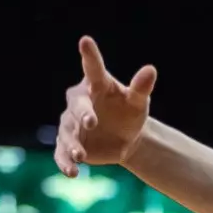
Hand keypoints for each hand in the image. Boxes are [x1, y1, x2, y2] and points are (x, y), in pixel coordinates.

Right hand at [54, 36, 157, 176]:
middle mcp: (79, 102)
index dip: (90, 55)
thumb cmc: (130, 112)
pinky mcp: (68, 144)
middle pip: (77, 106)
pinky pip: (62, 153)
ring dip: (73, 143)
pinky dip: (65, 163)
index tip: (86, 40)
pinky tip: (72, 172)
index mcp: (96, 85)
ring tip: (81, 155)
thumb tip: (150, 69)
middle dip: (82, 114)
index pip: (93, 68)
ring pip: (68, 132)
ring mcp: (71, 124)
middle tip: (92, 121)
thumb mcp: (138, 102)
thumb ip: (141, 87)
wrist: (126, 138)